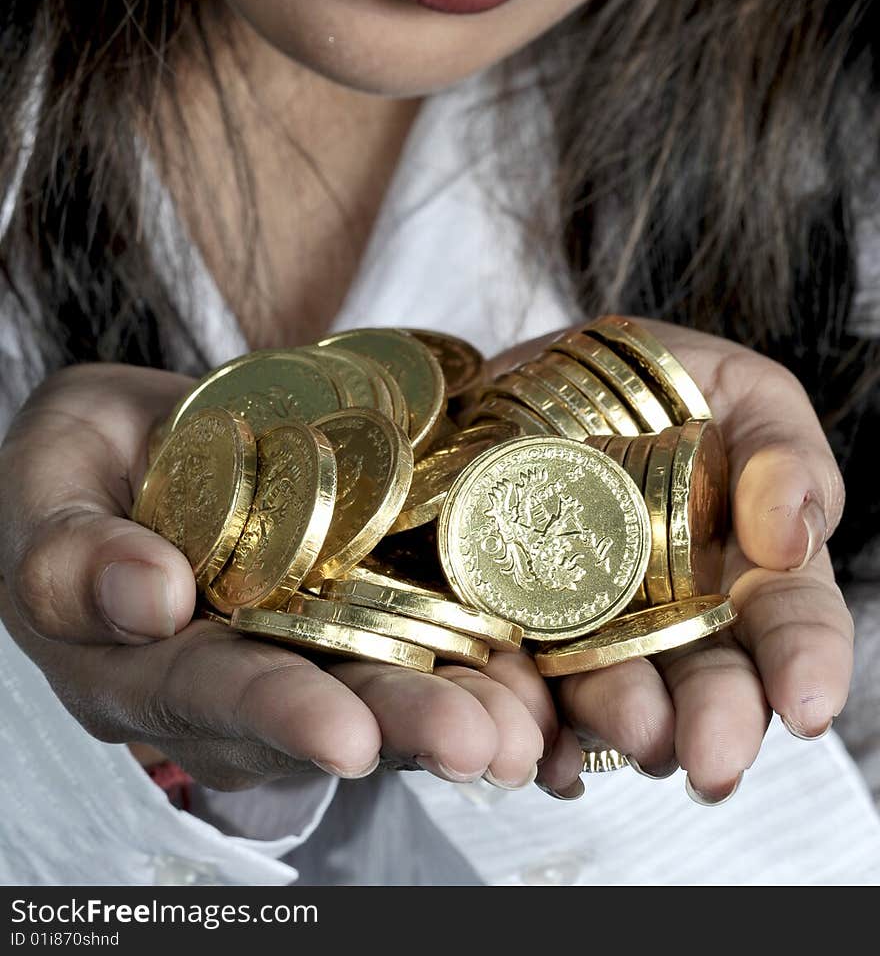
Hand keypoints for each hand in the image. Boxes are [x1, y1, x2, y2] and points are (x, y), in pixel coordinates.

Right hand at [0, 364, 548, 789]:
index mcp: (136, 661)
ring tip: (530, 729)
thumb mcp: (49, 471)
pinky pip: (426, 649)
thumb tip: (149, 597)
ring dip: (464, 711)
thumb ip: (70, 546)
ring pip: (387, 695)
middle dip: (404, 727)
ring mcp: (303, 657)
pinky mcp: (363, 623)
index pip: (208, 692)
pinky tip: (544, 676)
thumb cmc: (87, 457)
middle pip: (321, 712)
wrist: (154, 442)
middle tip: (480, 746)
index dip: (276, 714)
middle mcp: (228, 682)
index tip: (345, 735)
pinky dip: (487, 662)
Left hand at [519, 319, 852, 801]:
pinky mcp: (507, 624)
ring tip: (628, 733)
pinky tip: (536, 740)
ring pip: (611, 693)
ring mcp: (592, 629)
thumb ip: (785, 457)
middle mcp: (677, 620)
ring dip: (621, 721)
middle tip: (709, 756)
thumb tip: (791, 536)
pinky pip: (516, 685)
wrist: (540, 373)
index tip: (806, 705)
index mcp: (750, 572)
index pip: (792, 624)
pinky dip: (525, 717)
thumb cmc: (662, 384)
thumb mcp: (744, 394)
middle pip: (704, 682)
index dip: (805, 665)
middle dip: (711, 719)